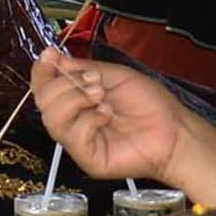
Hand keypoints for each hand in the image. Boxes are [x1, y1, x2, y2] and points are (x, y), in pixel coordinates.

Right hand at [30, 48, 195, 183]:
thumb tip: (54, 59)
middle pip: (43, 102)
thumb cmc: (150, 104)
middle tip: (94, 82)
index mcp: (77, 100)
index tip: (50, 56)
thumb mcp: (114, 75)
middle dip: (65, 84)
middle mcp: (74, 121)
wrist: (174, 129)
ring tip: (101, 95)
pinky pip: (73, 136)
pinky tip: (107, 115)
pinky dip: (89, 119)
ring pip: (52, 119)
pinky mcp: (88, 159)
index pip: (44, 87)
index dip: (42, 71)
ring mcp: (79, 142)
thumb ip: (82, 69)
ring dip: (75, 100)